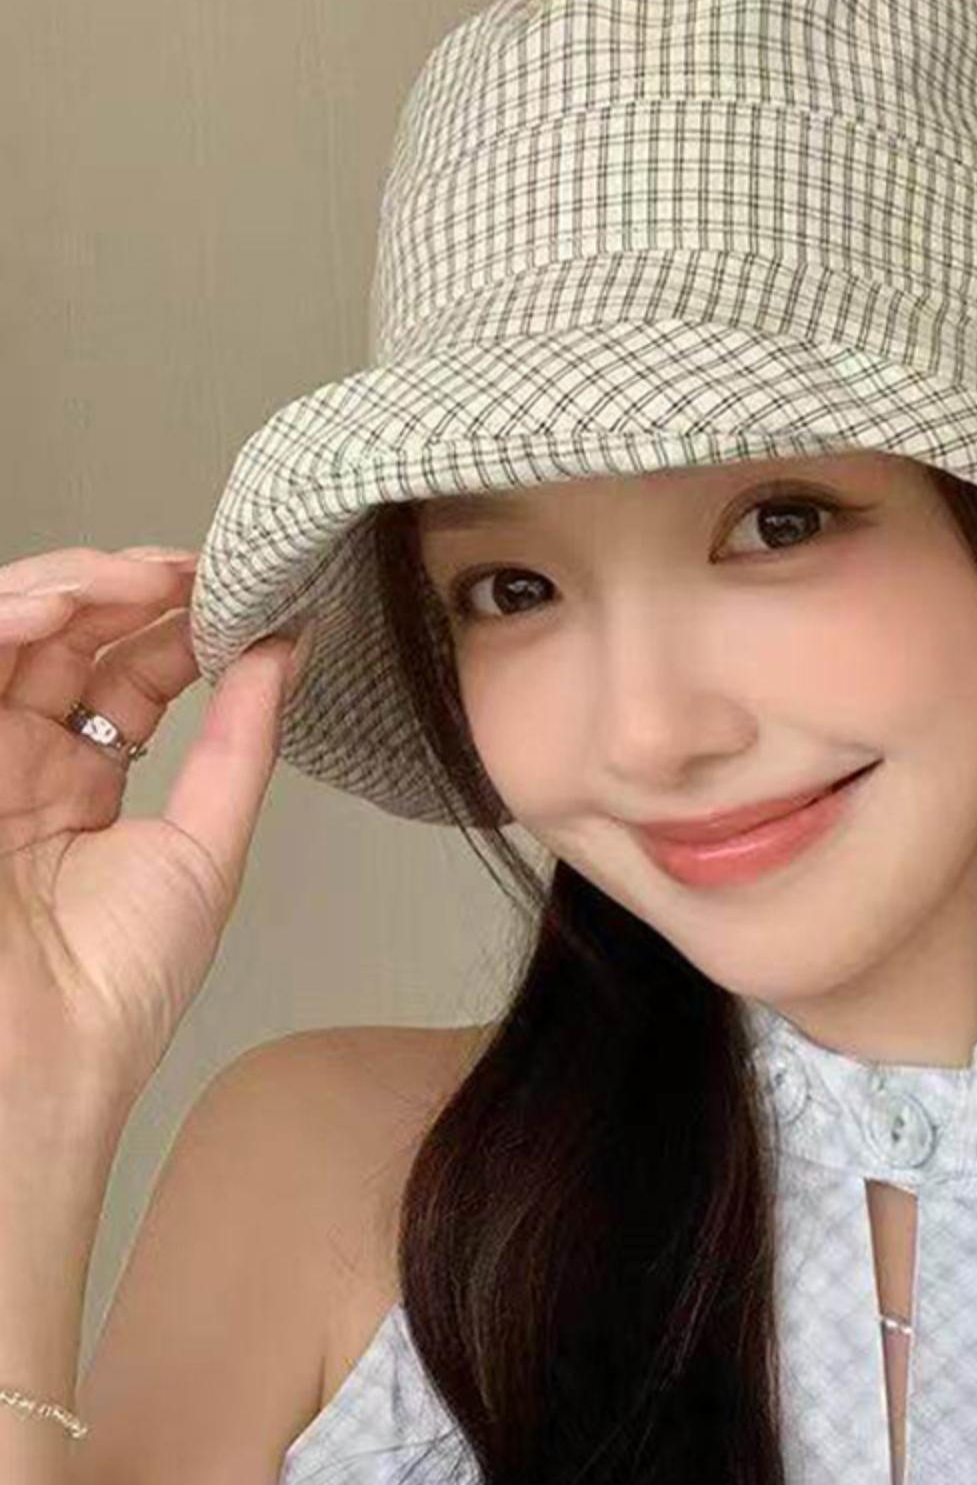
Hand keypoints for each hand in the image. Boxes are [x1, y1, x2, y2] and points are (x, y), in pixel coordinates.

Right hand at [0, 545, 311, 1116]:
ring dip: (65, 588)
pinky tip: (55, 607)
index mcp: (78, 787)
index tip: (235, 592)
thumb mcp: (204, 845)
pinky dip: (0, 620)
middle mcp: (15, 764)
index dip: (174, 624)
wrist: (35, 1063)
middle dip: (123, 589)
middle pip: (61, 638)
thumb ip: (241, 742)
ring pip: (5, 634)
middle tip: (187, 571)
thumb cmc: (115, 985)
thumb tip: (289, 649)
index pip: (125, 673)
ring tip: (132, 577)